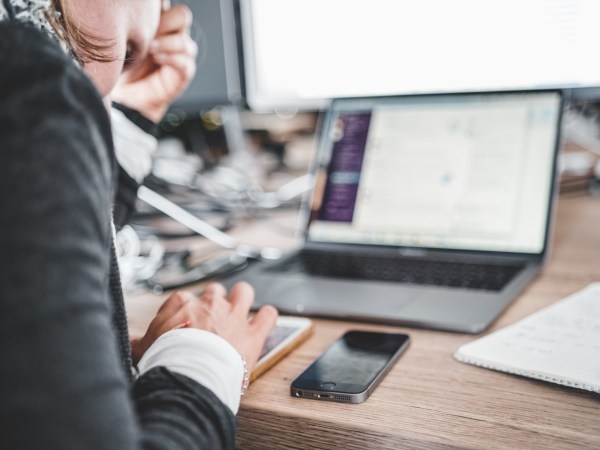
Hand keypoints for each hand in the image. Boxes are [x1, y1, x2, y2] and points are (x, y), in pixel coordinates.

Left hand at [112, 4, 197, 121]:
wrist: (127, 94)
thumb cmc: (123, 66)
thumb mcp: (123, 43)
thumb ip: (130, 27)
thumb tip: (124, 11)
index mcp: (160, 24)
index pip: (167, 6)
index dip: (160, 6)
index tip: (143, 13)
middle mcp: (173, 35)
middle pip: (183, 16)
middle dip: (167, 22)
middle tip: (149, 31)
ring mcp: (181, 53)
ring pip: (185, 40)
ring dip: (167, 42)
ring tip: (150, 49)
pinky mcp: (184, 72)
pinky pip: (185, 61)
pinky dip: (171, 58)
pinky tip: (157, 58)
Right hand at [130, 282, 277, 368]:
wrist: (189, 374)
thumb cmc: (167, 360)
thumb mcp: (145, 349)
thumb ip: (140, 341)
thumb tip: (132, 341)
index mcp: (184, 304)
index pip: (185, 299)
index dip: (186, 311)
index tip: (185, 323)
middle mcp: (211, 304)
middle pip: (215, 291)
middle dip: (215, 301)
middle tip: (212, 317)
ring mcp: (234, 316)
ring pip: (244, 292)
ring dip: (243, 299)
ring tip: (240, 310)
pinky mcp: (253, 333)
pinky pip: (268, 315)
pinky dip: (267, 317)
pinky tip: (264, 320)